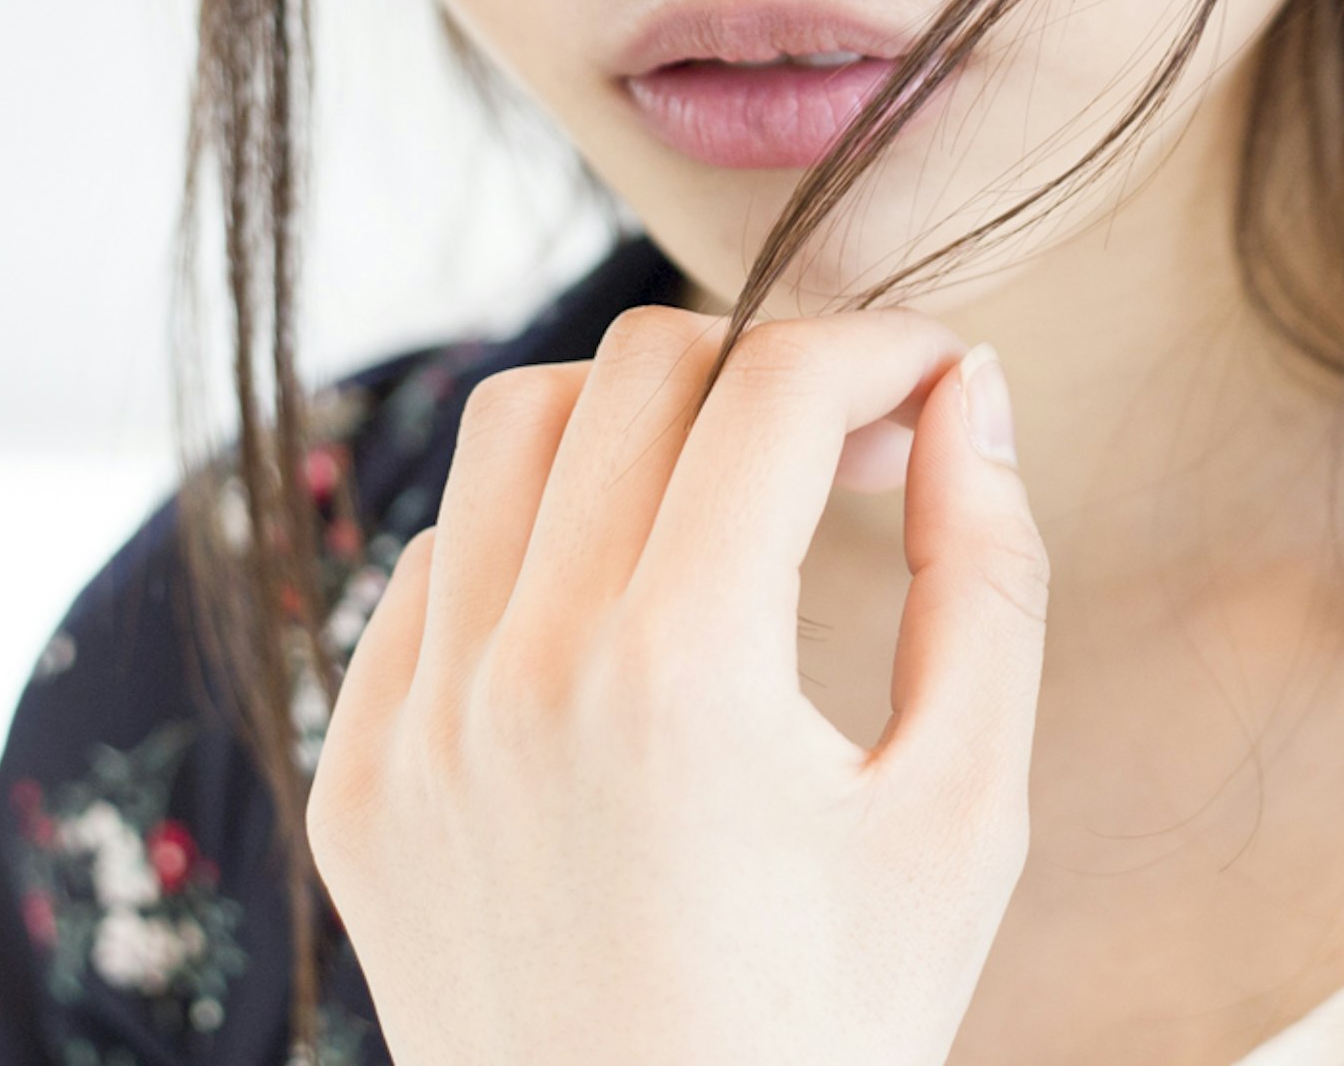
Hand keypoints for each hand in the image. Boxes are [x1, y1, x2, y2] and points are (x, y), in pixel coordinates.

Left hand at [308, 306, 1047, 1065]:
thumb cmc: (836, 1024)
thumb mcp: (964, 806)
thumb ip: (985, 575)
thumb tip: (974, 391)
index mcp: (681, 671)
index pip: (776, 386)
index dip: (883, 346)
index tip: (942, 380)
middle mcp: (520, 673)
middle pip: (636, 374)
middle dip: (769, 367)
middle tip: (855, 442)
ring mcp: (414, 727)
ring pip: (507, 437)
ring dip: (634, 430)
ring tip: (729, 506)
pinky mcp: (358, 782)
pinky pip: (428, 572)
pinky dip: (530, 547)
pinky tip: (624, 621)